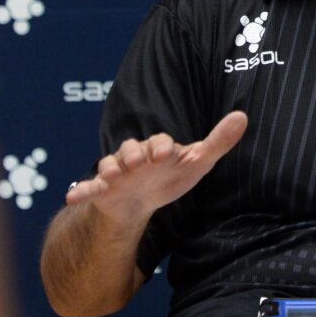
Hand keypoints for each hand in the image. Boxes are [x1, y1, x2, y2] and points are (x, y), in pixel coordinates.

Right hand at [65, 111, 247, 224]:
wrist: (141, 200)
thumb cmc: (171, 176)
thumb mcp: (198, 162)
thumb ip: (219, 141)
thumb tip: (243, 115)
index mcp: (158, 148)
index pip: (161, 142)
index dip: (163, 147)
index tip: (167, 154)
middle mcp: (135, 156)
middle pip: (130, 150)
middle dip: (133, 155)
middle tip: (138, 163)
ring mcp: (116, 172)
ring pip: (109, 166)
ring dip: (109, 170)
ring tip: (112, 177)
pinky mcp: (101, 189)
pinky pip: (88, 187)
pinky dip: (80, 190)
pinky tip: (72, 195)